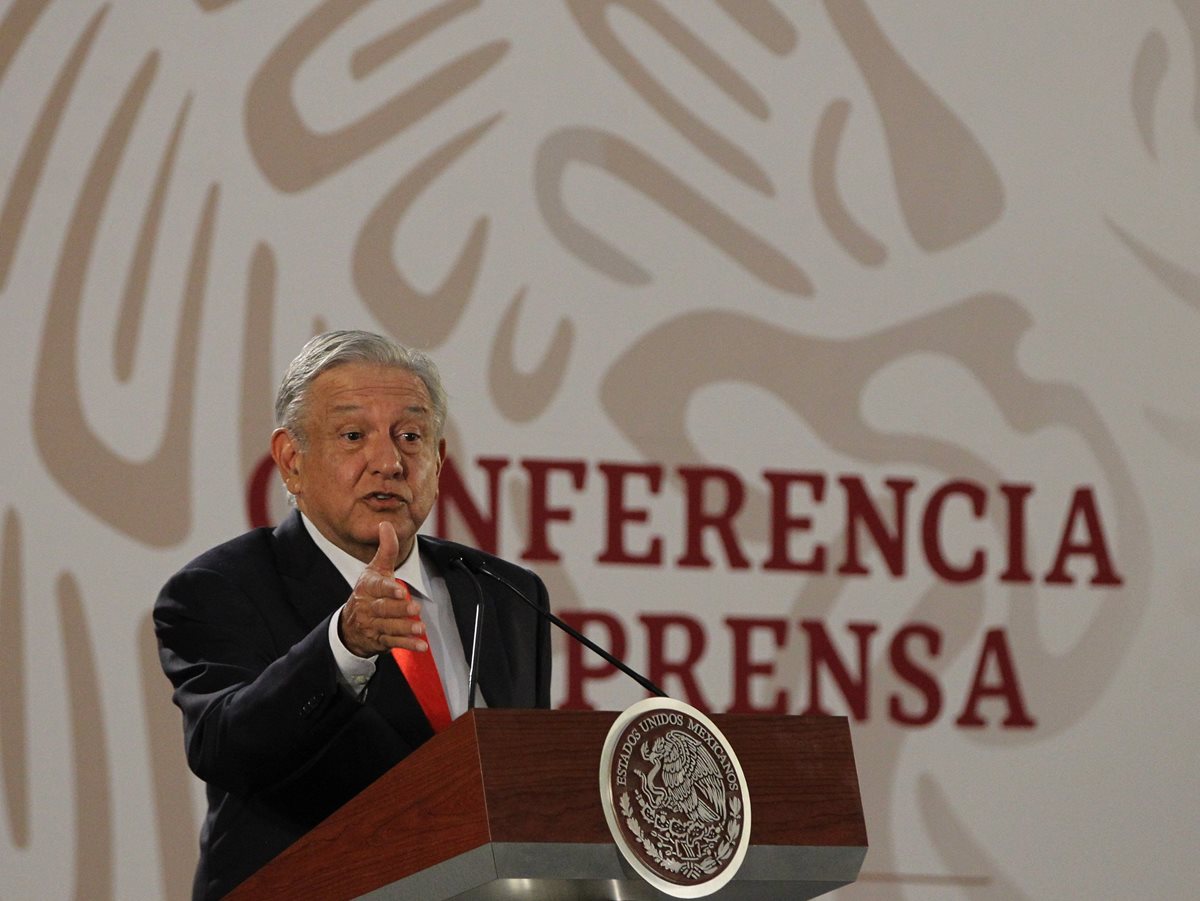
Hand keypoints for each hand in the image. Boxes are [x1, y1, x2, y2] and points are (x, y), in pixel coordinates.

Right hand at [338, 522, 426, 657]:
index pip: (377, 587)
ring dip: (405, 628)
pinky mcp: (379, 640)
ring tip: (420, 628)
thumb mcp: (375, 570)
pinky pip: (393, 643)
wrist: (350, 625)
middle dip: (398, 610)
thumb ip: (386, 549)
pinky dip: (407, 645)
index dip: (388, 589)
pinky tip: (421, 645)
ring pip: (388, 627)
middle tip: (414, 608)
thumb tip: (386, 524)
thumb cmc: (368, 591)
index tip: (400, 590)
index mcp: (367, 587)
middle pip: (383, 609)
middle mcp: (368, 607)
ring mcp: (373, 625)